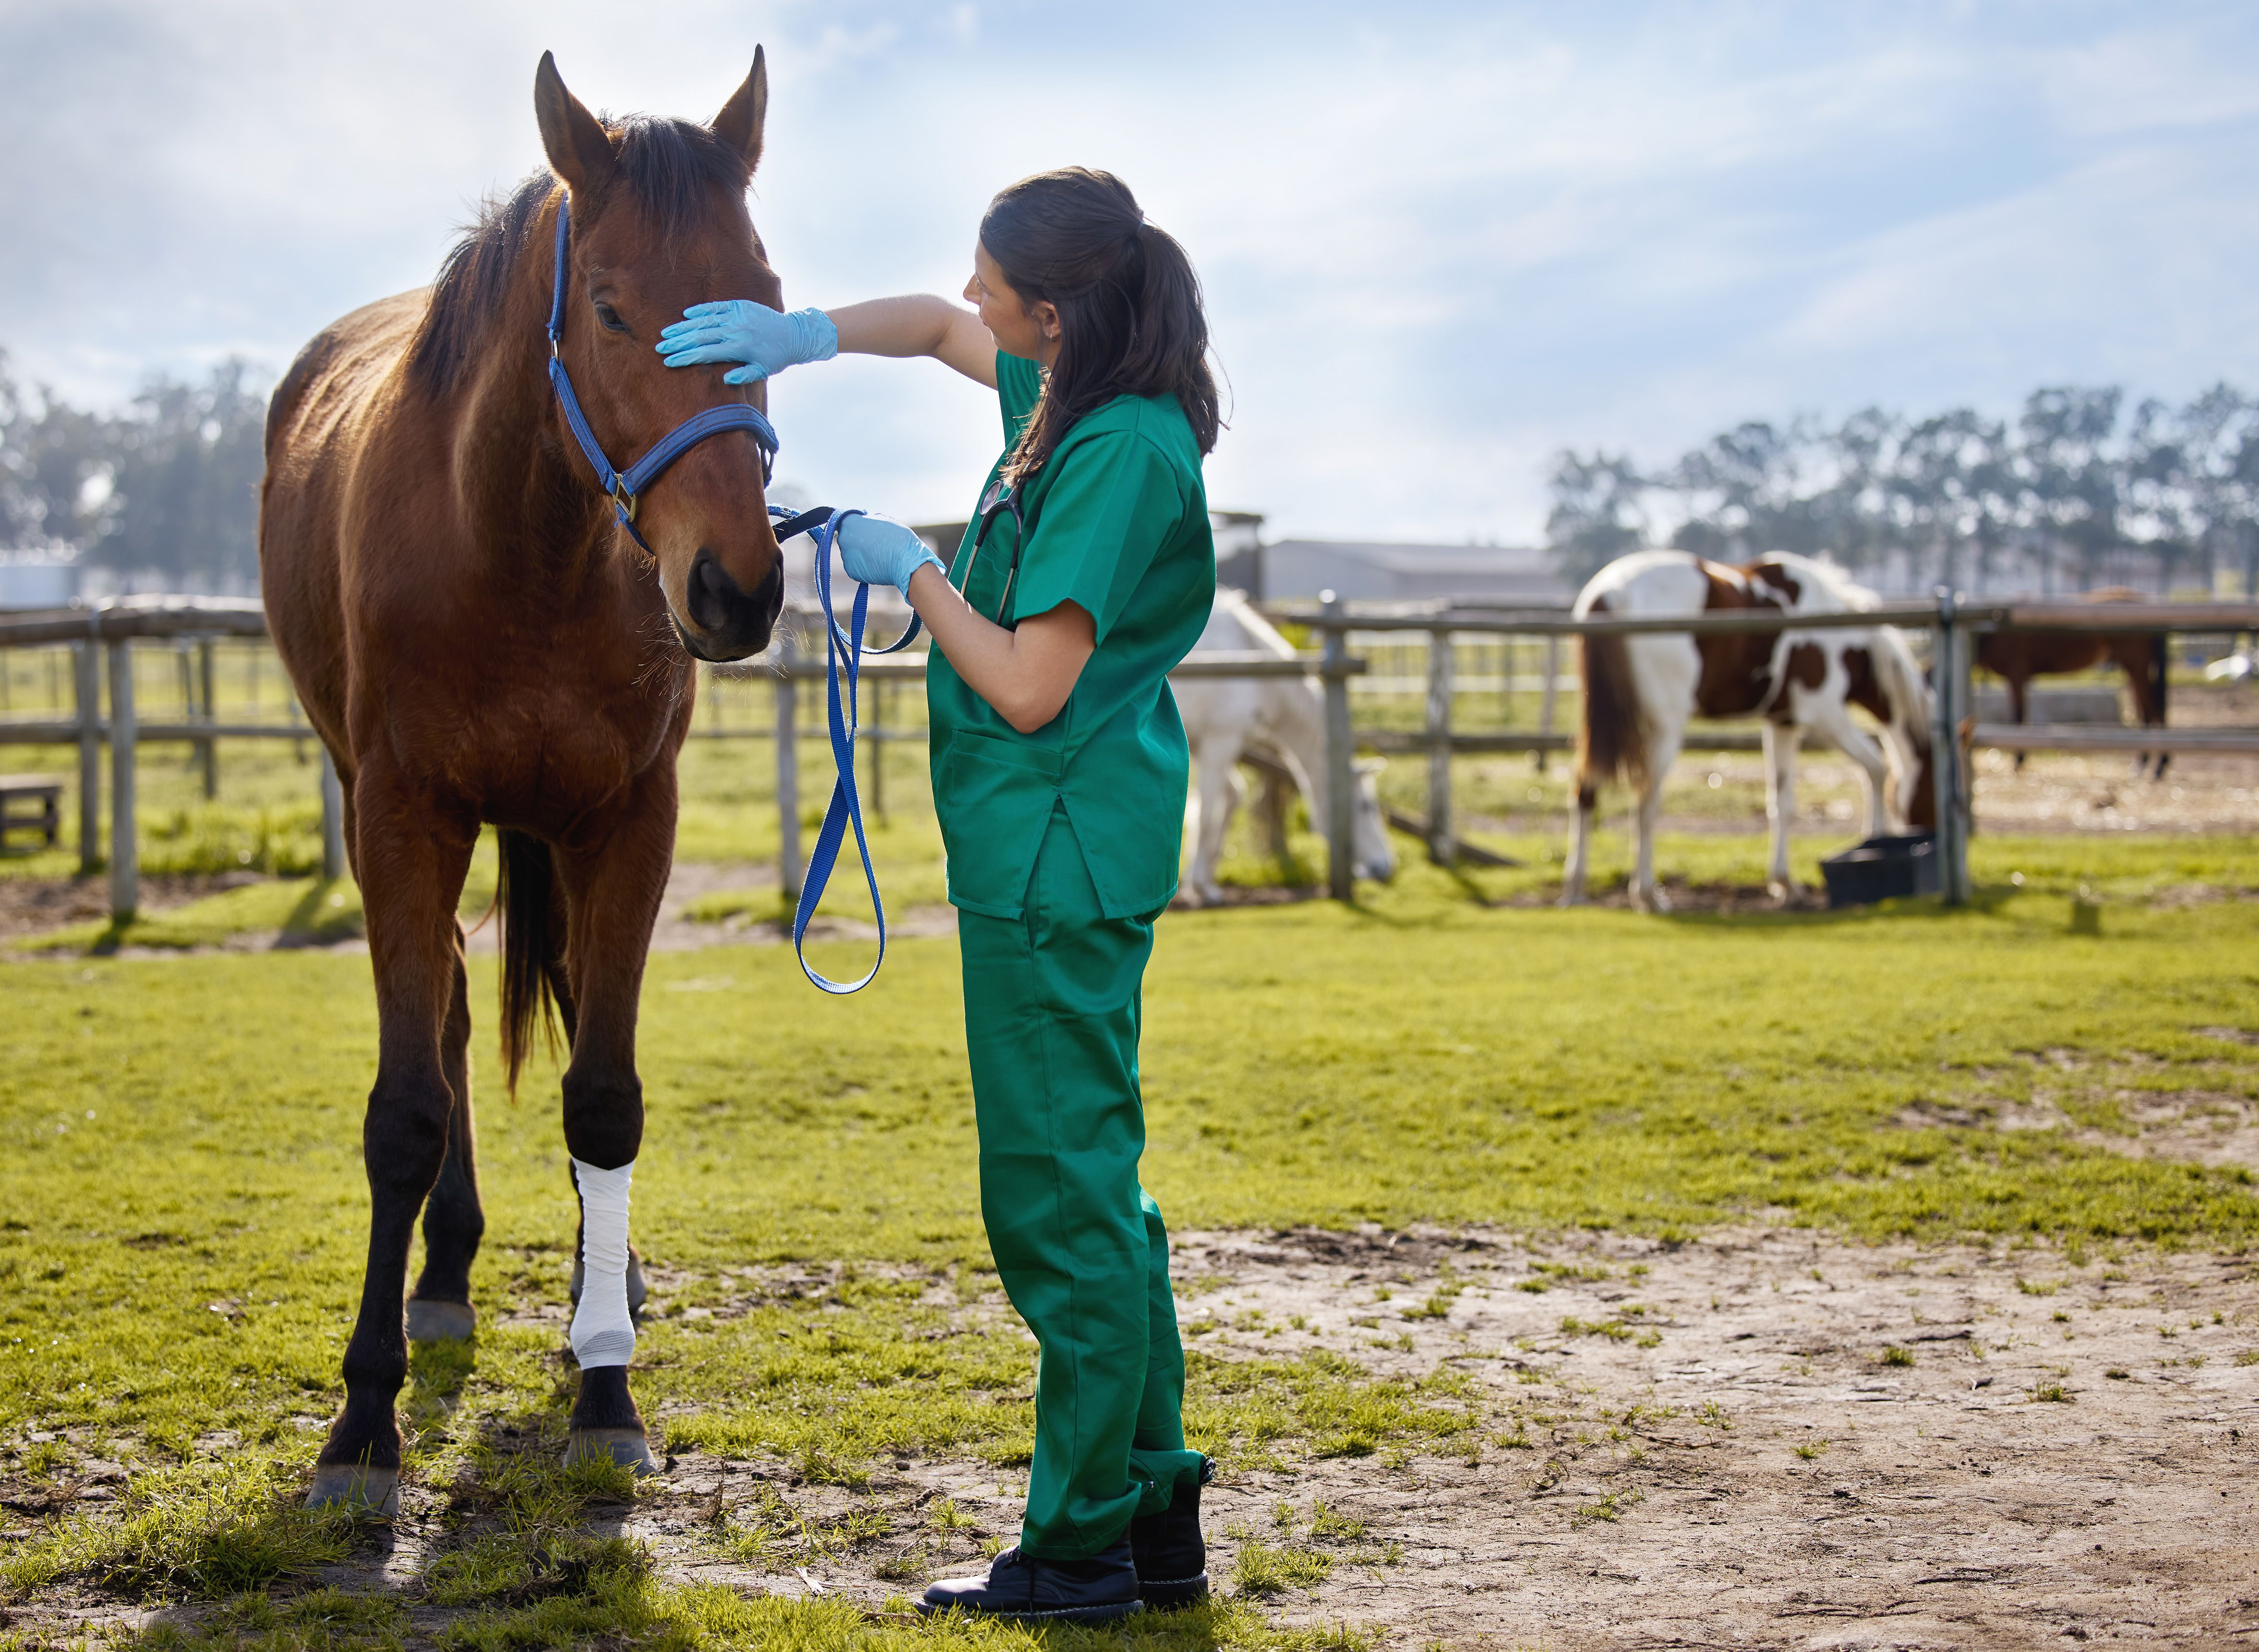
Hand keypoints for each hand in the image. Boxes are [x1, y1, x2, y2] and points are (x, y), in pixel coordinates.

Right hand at [657, 301, 837, 384]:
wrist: (794, 334)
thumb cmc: (776, 357)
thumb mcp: (763, 371)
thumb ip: (744, 376)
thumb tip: (725, 380)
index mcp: (738, 348)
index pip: (705, 353)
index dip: (685, 357)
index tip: (668, 361)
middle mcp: (735, 330)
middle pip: (699, 337)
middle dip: (678, 343)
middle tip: (659, 348)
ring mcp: (736, 316)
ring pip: (704, 322)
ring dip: (684, 327)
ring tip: (666, 333)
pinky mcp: (739, 306)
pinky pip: (716, 308)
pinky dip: (701, 311)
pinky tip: (686, 315)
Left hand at [834, 512, 943, 600]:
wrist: (905, 561)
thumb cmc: (898, 537)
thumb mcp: (883, 519)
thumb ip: (868, 520)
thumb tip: (864, 523)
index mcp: (850, 523)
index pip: (845, 521)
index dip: (855, 524)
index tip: (863, 528)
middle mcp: (843, 539)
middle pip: (846, 537)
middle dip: (856, 539)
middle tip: (873, 542)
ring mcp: (846, 556)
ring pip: (850, 552)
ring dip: (860, 553)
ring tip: (877, 554)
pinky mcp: (851, 571)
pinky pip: (854, 565)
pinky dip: (863, 565)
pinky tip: (876, 564)